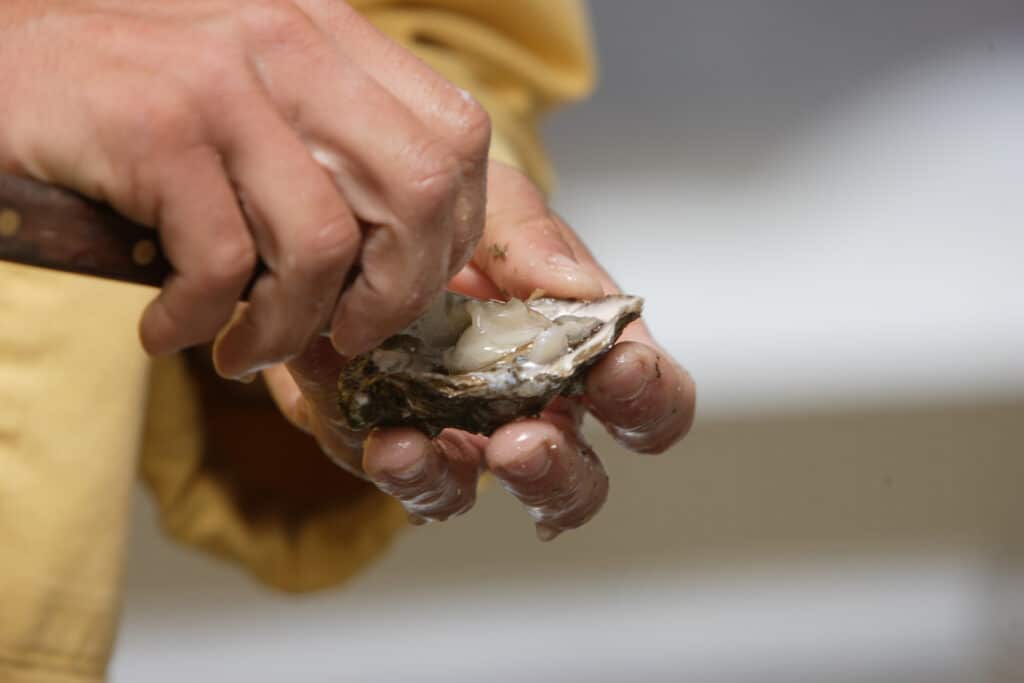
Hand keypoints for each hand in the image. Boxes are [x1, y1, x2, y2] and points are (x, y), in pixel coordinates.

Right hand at [0, 0, 488, 376]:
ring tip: (242, 349)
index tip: (401, 292)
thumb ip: (331, 147)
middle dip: (393, 298)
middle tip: (339, 339)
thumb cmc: (130, 101)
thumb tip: (405, 258)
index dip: (450, 237)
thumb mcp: (253, 99)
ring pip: (325, 245)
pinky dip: (198, 321)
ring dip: (286, 329)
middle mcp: (289, 39)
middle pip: (420, 193)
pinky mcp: (154, 126)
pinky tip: (167, 328)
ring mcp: (222, 78)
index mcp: (328, 33)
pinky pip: (223, 263)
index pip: (458, 139)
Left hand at [265, 161, 695, 538]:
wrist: (371, 227)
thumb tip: (578, 286)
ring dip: (472, 481)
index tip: (619, 368)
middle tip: (526, 443)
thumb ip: (531, 239)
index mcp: (585, 352)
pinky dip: (408, 469)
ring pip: (495, 494)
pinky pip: (420, 480)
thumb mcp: (495, 208)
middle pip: (580, 476)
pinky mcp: (410, 446)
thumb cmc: (458, 222)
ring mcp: (474, 436)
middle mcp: (539, 409)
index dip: (650, 395)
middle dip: (561, 468)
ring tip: (445, 448)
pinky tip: (392, 441)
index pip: (649, 397)